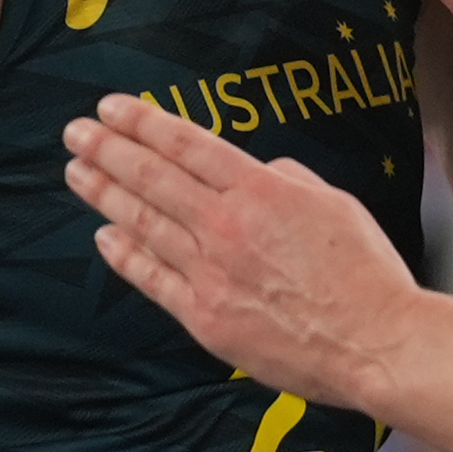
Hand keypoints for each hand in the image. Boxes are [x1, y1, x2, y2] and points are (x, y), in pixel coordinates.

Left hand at [62, 93, 426, 410]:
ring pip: (143, 223)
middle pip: (152, 177)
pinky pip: (152, 279)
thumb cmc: (366, 275)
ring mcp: (210, 273)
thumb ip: (288, 180)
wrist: (375, 343)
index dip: (143, 122)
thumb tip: (258, 172)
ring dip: (104, 193)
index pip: (186, 145)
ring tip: (77, 172)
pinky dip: (124, 255)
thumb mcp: (335, 204)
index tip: (112, 108)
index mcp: (260, 190)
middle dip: (108, 149)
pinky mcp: (204, 318)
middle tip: (77, 132)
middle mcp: (226, 226)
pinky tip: (105, 236)